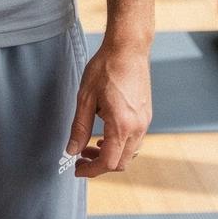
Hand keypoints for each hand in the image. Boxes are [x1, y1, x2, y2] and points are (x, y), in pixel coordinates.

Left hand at [65, 40, 150, 177]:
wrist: (128, 48)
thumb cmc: (106, 68)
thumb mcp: (85, 97)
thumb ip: (79, 127)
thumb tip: (72, 150)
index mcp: (122, 125)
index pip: (108, 162)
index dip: (91, 170)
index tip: (77, 169)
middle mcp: (138, 127)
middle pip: (121, 162)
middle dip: (100, 165)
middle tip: (81, 156)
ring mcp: (145, 122)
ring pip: (130, 153)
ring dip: (111, 155)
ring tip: (92, 145)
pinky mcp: (146, 115)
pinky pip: (135, 140)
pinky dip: (120, 144)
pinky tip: (106, 133)